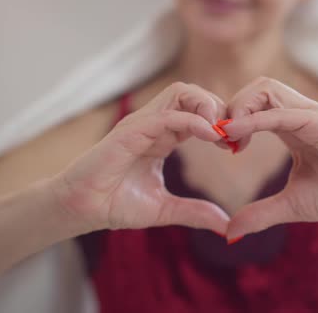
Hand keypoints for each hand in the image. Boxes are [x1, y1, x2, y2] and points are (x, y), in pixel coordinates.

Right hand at [52, 83, 229, 232]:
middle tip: (233, 135)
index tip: (236, 146)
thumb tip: (226, 225)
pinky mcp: (131, 131)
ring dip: (207, 106)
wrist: (82, 210)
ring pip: (181, 92)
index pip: (197, 111)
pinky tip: (212, 137)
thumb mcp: (165, 210)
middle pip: (192, 93)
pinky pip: (167, 115)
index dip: (221, 123)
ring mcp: (142, 124)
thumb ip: (196, 212)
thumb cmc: (115, 204)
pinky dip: (194, 121)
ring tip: (222, 132)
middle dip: (218, 107)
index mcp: (162, 137)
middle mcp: (153, 124)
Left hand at [223, 78, 317, 238]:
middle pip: (257, 87)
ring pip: (266, 89)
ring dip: (238, 108)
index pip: (254, 103)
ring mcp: (313, 116)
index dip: (232, 118)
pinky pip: (283, 113)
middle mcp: (300, 114)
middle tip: (220, 138)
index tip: (221, 145)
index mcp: (292, 126)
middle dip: (231, 106)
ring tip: (226, 136)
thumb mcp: (290, 205)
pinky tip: (235, 136)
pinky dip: (254, 120)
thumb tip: (230, 231)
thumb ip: (260, 213)